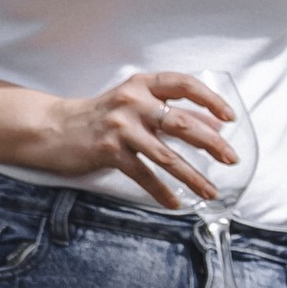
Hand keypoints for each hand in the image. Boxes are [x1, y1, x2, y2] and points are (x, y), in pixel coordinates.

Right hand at [41, 68, 243, 211]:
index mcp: (142, 84)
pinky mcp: (109, 150)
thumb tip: (216, 126)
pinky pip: (142, 174)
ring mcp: (120, 126)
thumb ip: (172, 111)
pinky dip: (161, 191)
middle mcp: (133, 101)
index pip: (184, 84)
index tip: (230, 117)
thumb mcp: (136, 105)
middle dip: (211, 143)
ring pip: (166, 154)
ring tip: (211, 191)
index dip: (210, 99)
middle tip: (231, 159)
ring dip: (192, 176)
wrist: (55, 128)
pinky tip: (175, 203)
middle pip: (182, 122)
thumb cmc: (103, 116)